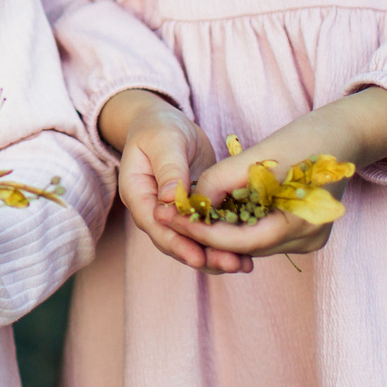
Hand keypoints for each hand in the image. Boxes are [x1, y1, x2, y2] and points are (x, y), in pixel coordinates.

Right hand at [97, 88, 244, 274]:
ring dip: (217, 256)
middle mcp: (155, 211)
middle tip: (232, 264)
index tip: (198, 257)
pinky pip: (209, 230)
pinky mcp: (196, 211)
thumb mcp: (164, 141)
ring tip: (244, 264)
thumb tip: (171, 199)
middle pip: (176, 242)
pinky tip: (248, 252)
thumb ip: (169, 168)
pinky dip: (226, 241)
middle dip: (204, 256)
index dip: (177, 243)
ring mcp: (176, 214)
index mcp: (139, 195)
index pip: (155, 225)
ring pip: (194, 242)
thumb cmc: (159, 128)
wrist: (165, 122)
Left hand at [162, 86, 386, 270]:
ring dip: (221, 229)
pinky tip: (218, 210)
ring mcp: (309, 240)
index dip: (202, 232)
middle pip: (245, 246)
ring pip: (252, 242)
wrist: (343, 135)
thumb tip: (191, 201)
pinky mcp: (305, 233)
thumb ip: (223, 180)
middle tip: (171, 217)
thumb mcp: (259, 155)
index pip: (239, 241)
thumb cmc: (305, 138)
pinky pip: (264, 234)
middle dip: (207, 232)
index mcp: (300, 224)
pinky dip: (240, 224)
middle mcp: (307, 240)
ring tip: (188, 214)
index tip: (171, 219)